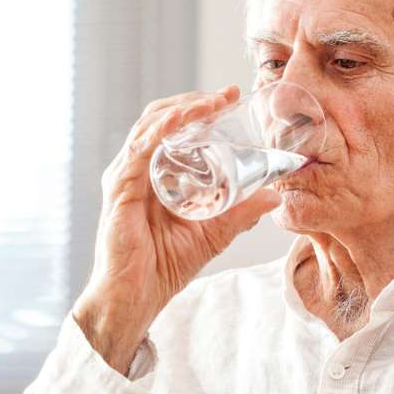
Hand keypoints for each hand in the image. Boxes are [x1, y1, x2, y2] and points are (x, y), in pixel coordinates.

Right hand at [72, 86, 281, 373]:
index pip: (172, 127)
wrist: (136, 298)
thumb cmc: (163, 267)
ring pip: (150, 126)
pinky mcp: (119, 190)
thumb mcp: (213, 233)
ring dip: (183, 108)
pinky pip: (139, 150)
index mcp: (152, 172)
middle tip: (227, 95)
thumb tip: (274, 196)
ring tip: (212, 103)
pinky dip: (160, 130)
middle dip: (194, 101)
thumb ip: (241, 213)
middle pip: (160, 118)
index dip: (199, 108)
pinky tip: (181, 120)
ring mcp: (124, 177)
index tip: (231, 98)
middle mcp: (135, 169)